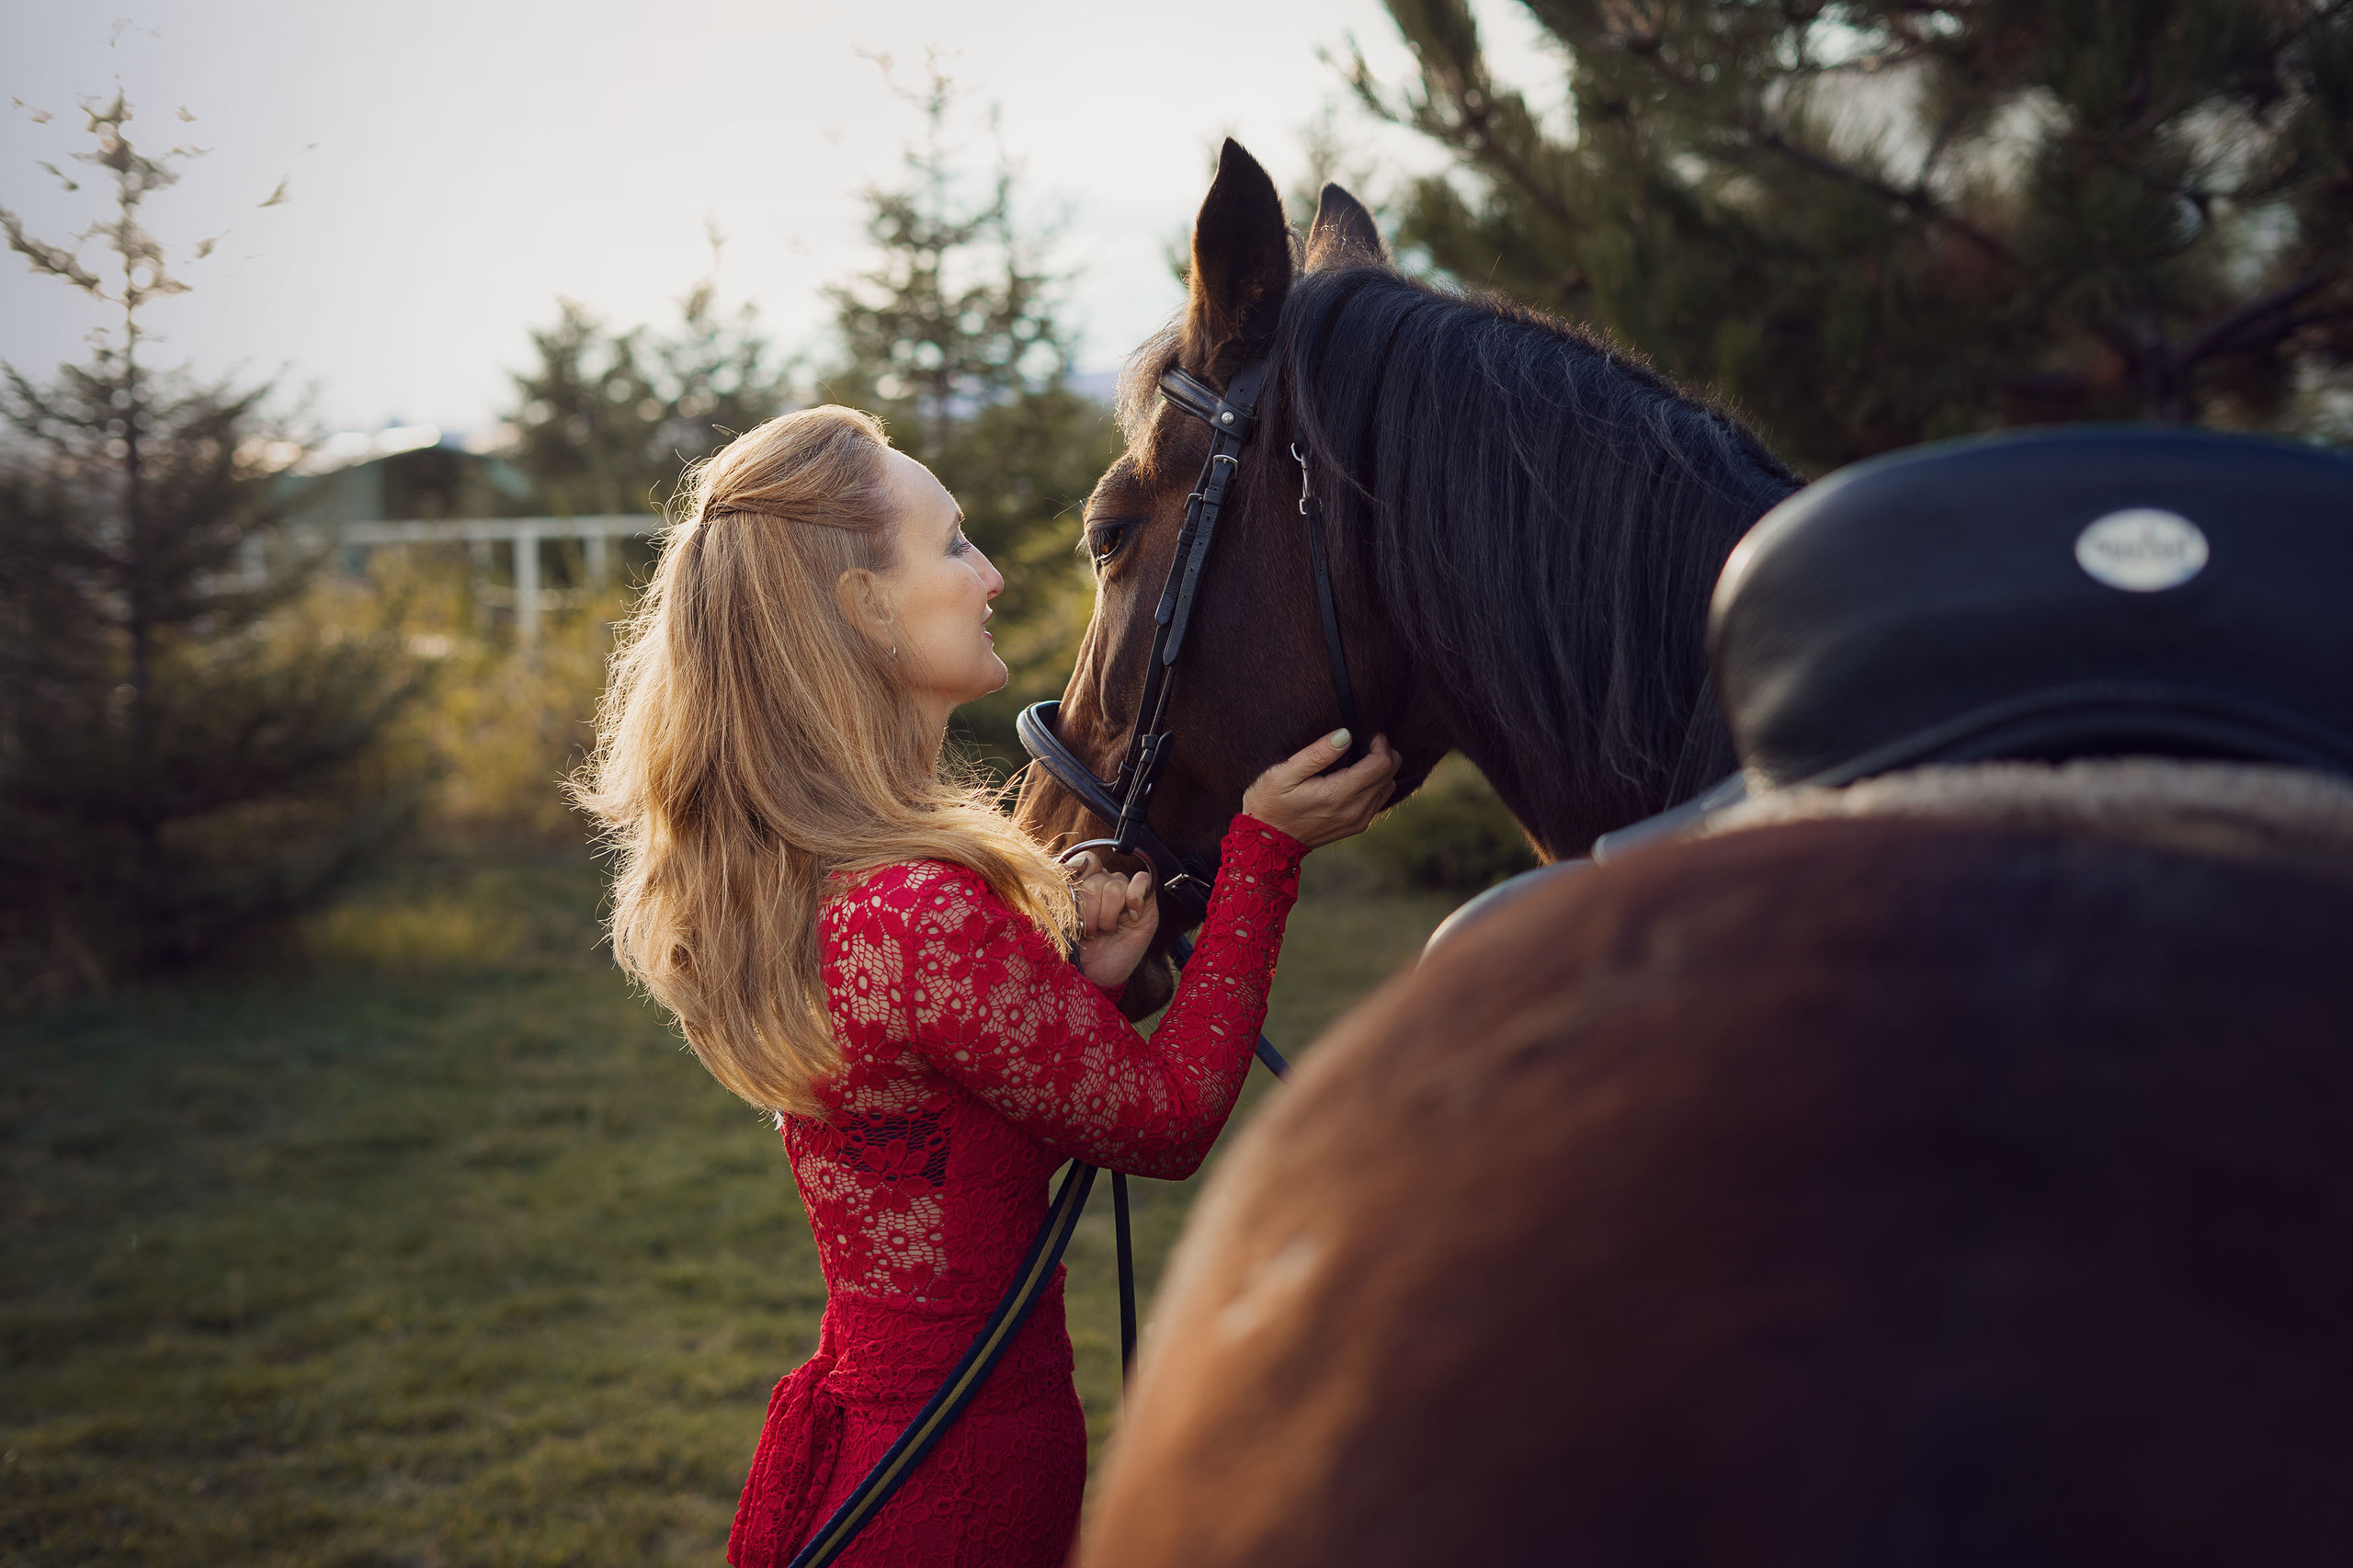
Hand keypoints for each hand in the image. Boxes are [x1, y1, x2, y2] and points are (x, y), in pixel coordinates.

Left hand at [1072, 854, 1159, 988]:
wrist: (1095, 975)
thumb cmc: (1076, 949)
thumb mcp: (1059, 918)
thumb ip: (1060, 891)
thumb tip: (1067, 867)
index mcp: (1086, 883)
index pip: (1086, 860)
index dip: (1079, 877)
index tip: (1072, 905)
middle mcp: (1106, 885)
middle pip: (1097, 878)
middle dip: (1089, 910)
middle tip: (1088, 931)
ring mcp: (1127, 894)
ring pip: (1115, 885)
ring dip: (1106, 914)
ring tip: (1105, 931)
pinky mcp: (1146, 905)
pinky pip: (1142, 881)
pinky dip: (1134, 898)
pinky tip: (1129, 918)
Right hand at [1241, 729, 1401, 849]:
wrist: (1265, 842)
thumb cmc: (1269, 802)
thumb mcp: (1283, 773)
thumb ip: (1316, 754)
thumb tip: (1346, 735)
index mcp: (1339, 794)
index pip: (1382, 764)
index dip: (1380, 743)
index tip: (1366, 732)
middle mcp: (1355, 810)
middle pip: (1390, 774)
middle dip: (1383, 752)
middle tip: (1363, 741)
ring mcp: (1358, 821)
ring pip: (1388, 786)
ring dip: (1380, 769)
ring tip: (1358, 758)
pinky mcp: (1356, 826)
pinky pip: (1379, 799)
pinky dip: (1375, 784)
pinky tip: (1355, 776)